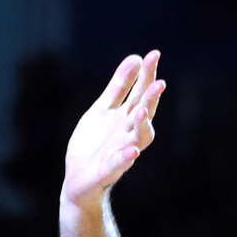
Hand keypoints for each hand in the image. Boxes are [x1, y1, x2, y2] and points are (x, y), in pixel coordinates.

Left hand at [62, 51, 164, 209]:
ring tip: (142, 110)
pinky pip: (120, 164)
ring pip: (139, 138)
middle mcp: (128, 133)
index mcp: (126, 117)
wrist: (78, 181)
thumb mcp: (102, 111)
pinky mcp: (107, 171)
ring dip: (142, 125)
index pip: (140, 92)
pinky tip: (132, 151)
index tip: (154, 54)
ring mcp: (120, 151)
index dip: (147, 75)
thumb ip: (118, 87)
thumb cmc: (93, 144)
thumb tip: (136, 57)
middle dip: (151, 99)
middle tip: (159, 82)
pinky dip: (126, 157)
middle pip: (144, 112)